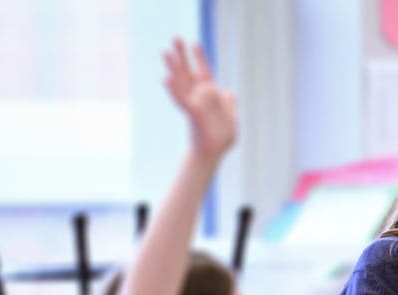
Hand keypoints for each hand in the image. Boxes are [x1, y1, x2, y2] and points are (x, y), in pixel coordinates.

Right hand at [162, 39, 236, 161]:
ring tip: (165, 52)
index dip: (200, 58)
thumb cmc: (221, 140)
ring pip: (181, 82)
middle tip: (175, 37)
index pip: (204, 72)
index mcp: (210, 96)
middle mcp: (199, 97)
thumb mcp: (232, 119)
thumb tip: (229, 90)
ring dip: (173, 67)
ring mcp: (193, 104)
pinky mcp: (191, 113)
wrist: (213, 155)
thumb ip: (230, 104)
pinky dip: (173, 90)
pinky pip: (181, 99)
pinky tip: (165, 79)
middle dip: (182, 55)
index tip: (195, 43)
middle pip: (189, 71)